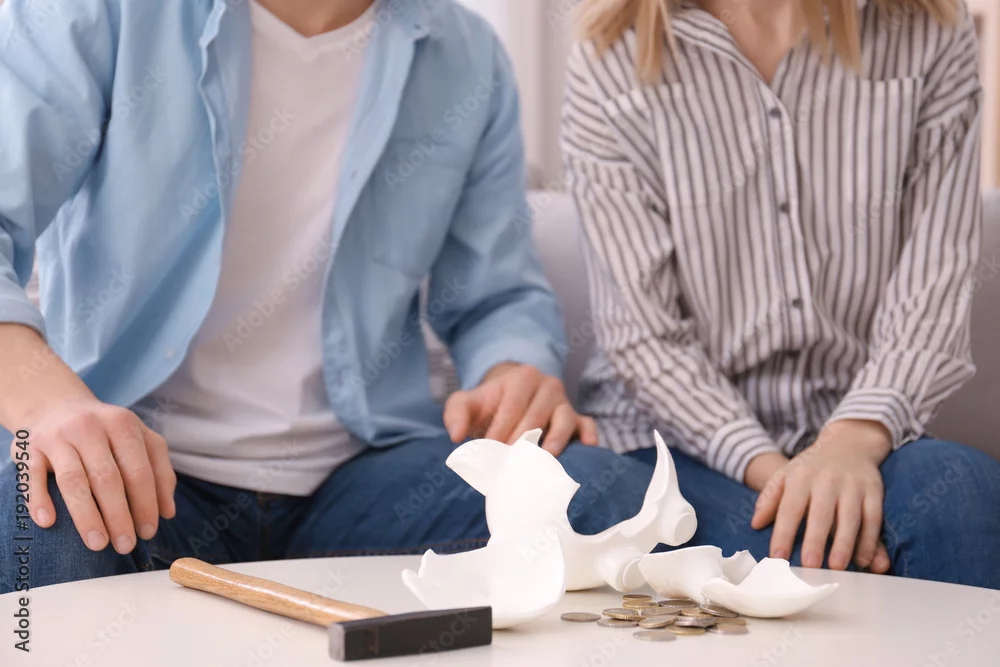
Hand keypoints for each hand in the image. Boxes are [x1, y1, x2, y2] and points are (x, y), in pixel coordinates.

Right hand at [10, 396, 176, 552]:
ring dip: (87, 516)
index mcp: (123, 425)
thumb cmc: (105, 432)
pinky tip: (49, 523)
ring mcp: (58, 437)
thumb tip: (168, 512)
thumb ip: (158, 470)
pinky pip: (34, 477)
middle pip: (108, 477)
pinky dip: (40, 500)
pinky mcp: (30, 449)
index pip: (139, 469)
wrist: (56, 405)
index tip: (149, 531)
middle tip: (126, 545)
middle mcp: (90, 427)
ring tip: (98, 544)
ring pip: (74, 481)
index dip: (146, 503)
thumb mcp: (137, 439)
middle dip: (120, 516)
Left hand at [443, 362, 597, 454]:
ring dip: (557, 438)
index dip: (500, 430)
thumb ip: (456, 413)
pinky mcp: (579, 419)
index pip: (512, 406)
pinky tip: (587, 448)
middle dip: (522, 440)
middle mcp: (548, 386)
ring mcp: (566, 403)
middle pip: (537, 415)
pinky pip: (588, 425)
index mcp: (523, 377)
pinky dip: (589, 436)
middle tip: (510, 464)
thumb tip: (456, 435)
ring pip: (565, 419)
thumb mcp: (467, 402)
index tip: (489, 451)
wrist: (512, 401)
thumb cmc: (489, 405)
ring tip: (546, 457)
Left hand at [750, 420, 891, 572]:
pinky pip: (873, 518)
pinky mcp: (874, 491)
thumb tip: (756, 524)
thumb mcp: (786, 475)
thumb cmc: (811, 467)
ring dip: (845, 544)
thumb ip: (770, 498)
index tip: (777, 557)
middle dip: (815, 541)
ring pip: (850, 518)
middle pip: (821, 514)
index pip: (789, 508)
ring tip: (837, 567)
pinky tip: (864, 560)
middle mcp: (827, 480)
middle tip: (810, 566)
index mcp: (801, 477)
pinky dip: (870, 540)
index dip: (782, 533)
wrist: (848, 443)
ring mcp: (852, 485)